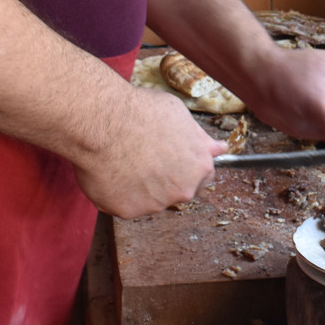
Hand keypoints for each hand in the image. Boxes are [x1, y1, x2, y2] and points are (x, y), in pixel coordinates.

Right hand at [73, 85, 222, 218]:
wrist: (104, 121)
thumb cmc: (142, 112)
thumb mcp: (180, 116)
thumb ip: (200, 139)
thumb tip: (219, 149)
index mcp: (199, 168)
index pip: (202, 178)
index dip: (187, 167)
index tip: (173, 159)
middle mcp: (181, 191)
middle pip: (177, 191)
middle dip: (165, 179)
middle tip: (145, 157)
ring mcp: (154, 204)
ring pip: (149, 200)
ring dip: (140, 186)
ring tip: (124, 158)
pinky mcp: (127, 211)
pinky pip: (124, 204)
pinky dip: (117, 192)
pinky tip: (110, 170)